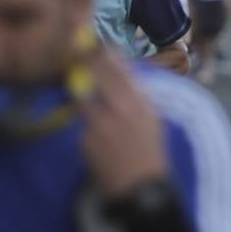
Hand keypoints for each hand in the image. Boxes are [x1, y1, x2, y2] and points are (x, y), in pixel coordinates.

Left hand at [81, 48, 167, 199]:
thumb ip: (136, 94)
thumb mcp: (152, 117)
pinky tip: (100, 140)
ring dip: (84, 98)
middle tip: (78, 57)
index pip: (118, 68)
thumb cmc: (150, 150)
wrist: (141, 186)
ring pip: (83, 100)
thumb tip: (120, 70)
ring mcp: (99, 125)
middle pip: (94, 76)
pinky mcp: (85, 141)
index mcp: (140, 102)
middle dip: (86, 64)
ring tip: (97, 108)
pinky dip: (88, 129)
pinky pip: (82, 126)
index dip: (104, 54)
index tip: (95, 45)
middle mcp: (119, 110)